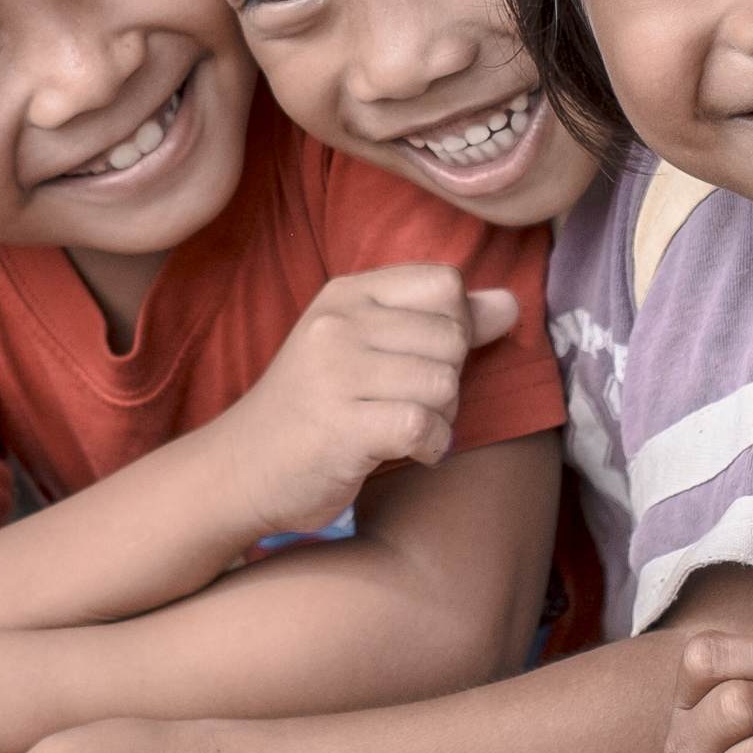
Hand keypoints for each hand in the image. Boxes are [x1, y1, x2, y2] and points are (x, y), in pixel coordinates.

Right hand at [217, 266, 519, 538]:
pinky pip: (425, 426)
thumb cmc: (314, 408)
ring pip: (445, 384)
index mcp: (347, 293)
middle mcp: (339, 323)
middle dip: (448, 380)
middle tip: (409, 403)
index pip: (445, 284)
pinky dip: (430, 448)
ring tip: (402, 428)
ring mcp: (336, 374)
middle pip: (453, 337)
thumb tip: (511, 303)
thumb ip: (440, 322)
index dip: (454, 327)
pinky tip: (407, 452)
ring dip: (440, 418)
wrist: (241, 468)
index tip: (419, 360)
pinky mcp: (342, 427)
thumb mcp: (367, 348)